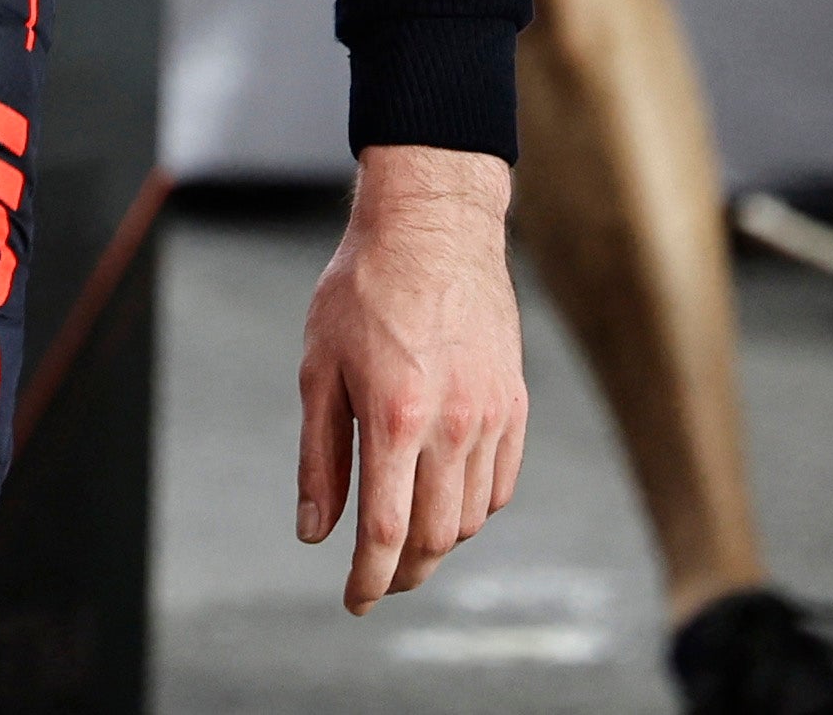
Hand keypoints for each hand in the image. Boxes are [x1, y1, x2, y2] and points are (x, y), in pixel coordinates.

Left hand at [297, 144, 526, 612]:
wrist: (433, 230)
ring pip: (471, 517)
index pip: (388, 532)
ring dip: (438, 542)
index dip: (370, 580)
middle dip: (405, 573)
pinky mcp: (516, 406)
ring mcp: (492, 418)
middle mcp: (452, 426)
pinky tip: (444, 500)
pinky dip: (472, 508)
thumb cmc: (361, 291)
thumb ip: (319, 456)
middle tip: (379, 583)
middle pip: (436, 537)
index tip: (355, 601)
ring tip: (406, 540)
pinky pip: (500, 485)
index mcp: (394, 418)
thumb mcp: (319, 368)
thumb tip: (316, 531)